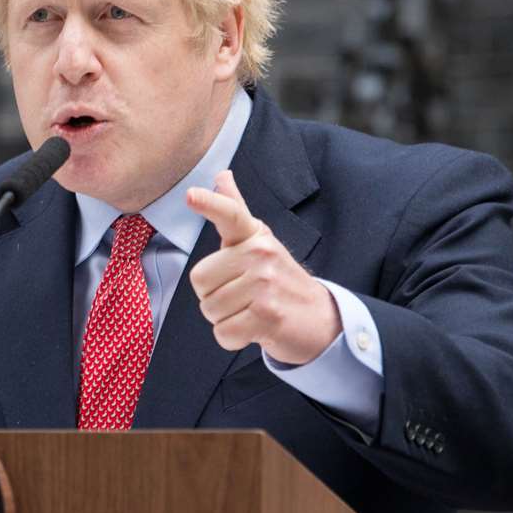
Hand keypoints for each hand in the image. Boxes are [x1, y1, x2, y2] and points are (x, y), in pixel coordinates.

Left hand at [185, 170, 339, 365]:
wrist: (322, 320)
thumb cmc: (279, 279)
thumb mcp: (258, 241)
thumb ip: (235, 211)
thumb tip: (222, 175)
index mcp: (255, 236)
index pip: (230, 214)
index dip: (209, 204)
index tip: (190, 195)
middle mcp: (261, 254)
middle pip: (199, 280)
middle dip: (213, 296)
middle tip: (242, 296)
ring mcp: (266, 285)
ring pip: (210, 309)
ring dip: (224, 318)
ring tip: (250, 311)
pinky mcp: (268, 316)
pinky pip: (223, 332)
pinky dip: (233, 337)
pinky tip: (255, 329)